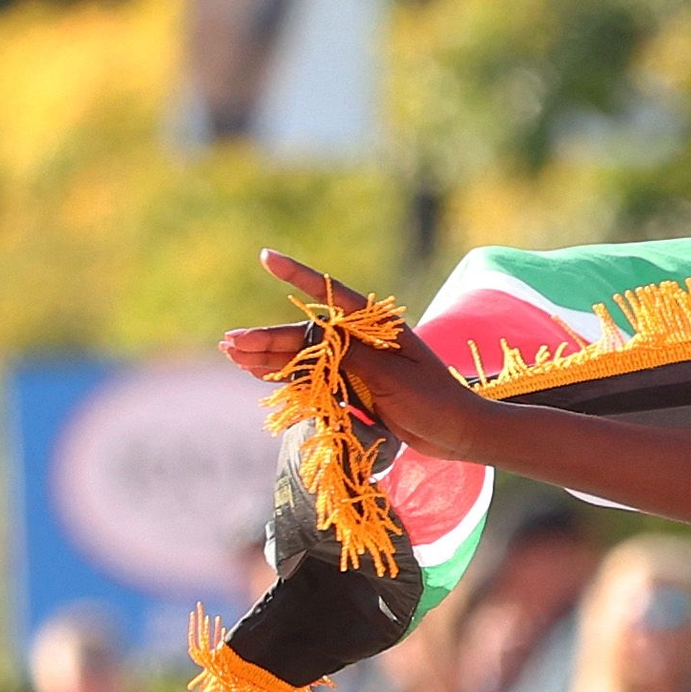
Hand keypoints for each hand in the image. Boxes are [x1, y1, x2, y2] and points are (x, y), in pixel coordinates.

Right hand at [221, 250, 497, 460]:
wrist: (459, 433)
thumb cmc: (433, 399)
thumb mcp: (390, 375)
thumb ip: (349, 355)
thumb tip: (311, 334)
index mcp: (377, 324)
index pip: (330, 294)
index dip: (298, 276)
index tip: (266, 258)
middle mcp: (363, 339)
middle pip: (307, 334)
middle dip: (269, 338)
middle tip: (231, 343)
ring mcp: (357, 363)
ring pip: (305, 356)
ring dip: (270, 356)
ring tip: (233, 355)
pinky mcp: (356, 387)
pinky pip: (314, 377)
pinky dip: (287, 376)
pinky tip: (257, 372)